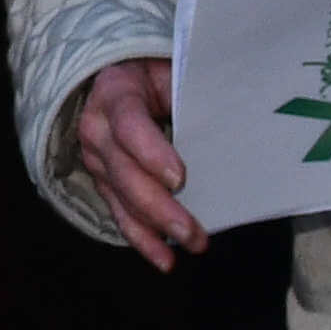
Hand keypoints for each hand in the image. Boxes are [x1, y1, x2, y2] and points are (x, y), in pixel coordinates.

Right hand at [63, 59, 200, 265]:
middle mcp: (97, 128)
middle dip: (159, 206)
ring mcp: (96, 158)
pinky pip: (119, 214)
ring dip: (155, 228)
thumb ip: (190, 92)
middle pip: (124, 172)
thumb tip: (233, 120)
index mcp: (114, 92)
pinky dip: (142, 239)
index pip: (129, 124)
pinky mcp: (104, 182)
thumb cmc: (157, 73)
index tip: (180, 178)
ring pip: (120, 198)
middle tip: (192, 231)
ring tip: (190, 245)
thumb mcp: (171, 69)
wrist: (118, 76)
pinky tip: (164, 260)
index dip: (151, 152)